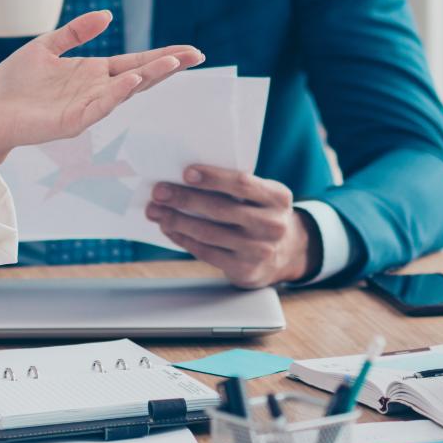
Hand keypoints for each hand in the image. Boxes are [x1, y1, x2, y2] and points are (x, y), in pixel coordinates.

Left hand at [0, 11, 203, 185]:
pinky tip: (132, 82)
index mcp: (93, 73)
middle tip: (196, 55)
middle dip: (168, 66)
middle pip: (141, 76)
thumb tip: (107, 15)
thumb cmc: (16, 83)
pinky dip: (117, 95)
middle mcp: (96, 90)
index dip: (162, 56)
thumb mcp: (47, 46)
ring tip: (171, 63)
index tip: (189, 50)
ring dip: (149, 77)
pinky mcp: (71, 122)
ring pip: (125, 92)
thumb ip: (75, 31)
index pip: (136, 62)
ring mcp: (87, 107)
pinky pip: (99, 108)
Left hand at [146, 166, 316, 287]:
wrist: (286, 254)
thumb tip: (185, 179)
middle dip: (184, 198)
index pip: (242, 183)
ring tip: (156, 211)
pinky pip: (206, 252)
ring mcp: (259, 250)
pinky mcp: (245, 269)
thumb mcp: (262, 197)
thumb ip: (237, 188)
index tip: (186, 172)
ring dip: (176, 220)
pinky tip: (169, 229)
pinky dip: (183, 239)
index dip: (213, 178)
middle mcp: (273, 224)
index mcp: (278, 197)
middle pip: (220, 208)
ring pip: (209, 232)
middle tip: (159, 191)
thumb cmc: (261, 215)